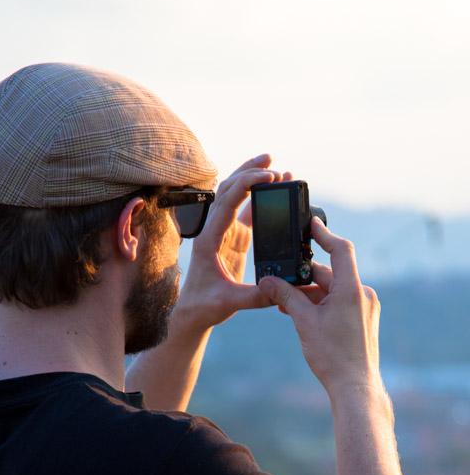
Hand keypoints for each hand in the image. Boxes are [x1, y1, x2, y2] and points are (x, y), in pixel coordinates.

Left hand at [176, 154, 291, 331]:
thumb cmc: (204, 307)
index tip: (268, 176)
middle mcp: (213, 231)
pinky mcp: (232, 240)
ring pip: (235, 197)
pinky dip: (258, 199)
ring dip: (252, 179)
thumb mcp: (229, 303)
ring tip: (274, 166)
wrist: (192, 312)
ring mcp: (223, 233)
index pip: (226, 203)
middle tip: (271, 161)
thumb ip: (255, 297)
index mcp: (208, 240)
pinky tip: (273, 189)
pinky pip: (245, 213)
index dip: (247, 185)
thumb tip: (281, 289)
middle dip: (249, 172)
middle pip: (228, 190)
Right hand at [258, 218, 382, 400]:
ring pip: (332, 291)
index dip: (324, 234)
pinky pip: (339, 304)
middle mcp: (363, 295)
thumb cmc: (333, 356)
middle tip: (279, 282)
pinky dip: (321, 305)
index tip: (311, 224)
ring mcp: (365, 308)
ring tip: (285, 305)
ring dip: (310, 294)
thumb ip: (286, 297)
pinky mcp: (363, 321)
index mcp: (352, 290)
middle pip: (330, 274)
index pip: (341, 250)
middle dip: (304, 278)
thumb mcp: (304, 322)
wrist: (354, 387)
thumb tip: (268, 282)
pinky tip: (302, 316)